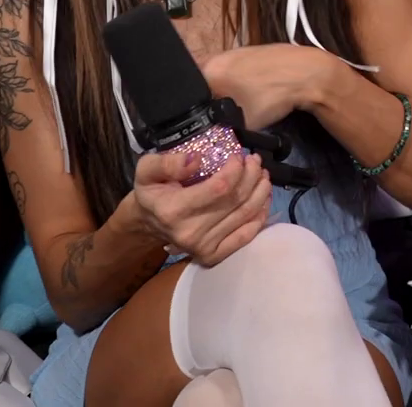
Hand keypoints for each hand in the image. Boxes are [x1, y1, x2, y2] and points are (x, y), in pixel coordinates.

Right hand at [132, 150, 270, 266]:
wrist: (148, 222)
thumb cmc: (151, 192)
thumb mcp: (148, 169)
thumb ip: (167, 162)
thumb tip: (196, 159)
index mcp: (174, 210)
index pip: (219, 188)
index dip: (236, 170)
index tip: (239, 155)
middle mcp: (190, 233)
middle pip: (235, 201)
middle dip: (252, 176)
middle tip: (254, 160)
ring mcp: (203, 247)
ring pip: (245, 215)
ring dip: (260, 191)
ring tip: (262, 174)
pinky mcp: (213, 256)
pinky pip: (246, 235)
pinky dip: (260, 215)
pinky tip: (264, 198)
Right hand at [200, 43, 336, 130]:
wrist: (307, 73)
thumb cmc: (271, 96)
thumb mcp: (243, 122)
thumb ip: (223, 127)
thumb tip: (215, 132)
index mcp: (207, 70)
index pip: (189, 96)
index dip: (196, 114)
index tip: (206, 125)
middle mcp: (216, 57)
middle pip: (204, 86)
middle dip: (213, 103)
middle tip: (224, 118)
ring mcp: (234, 51)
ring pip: (222, 78)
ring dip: (228, 92)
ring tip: (242, 105)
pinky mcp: (251, 51)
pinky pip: (237, 71)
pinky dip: (242, 83)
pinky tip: (254, 92)